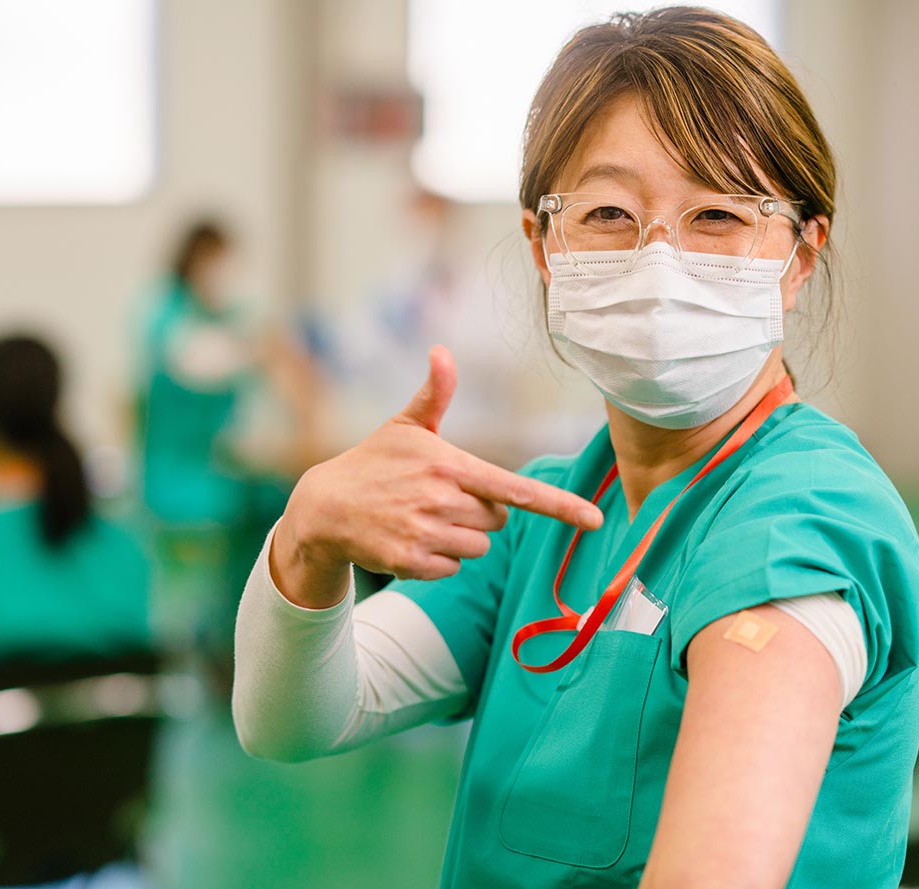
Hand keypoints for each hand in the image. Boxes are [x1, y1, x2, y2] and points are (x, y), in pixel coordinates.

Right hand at [271, 346, 602, 607]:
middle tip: (441, 499)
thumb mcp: (405, 426)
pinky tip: (410, 539)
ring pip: (477, 548)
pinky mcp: (412, 562)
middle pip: (497, 521)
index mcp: (450, 464)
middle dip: (478, 513)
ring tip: (422, 519)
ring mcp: (427, 534)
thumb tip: (442, 350)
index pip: (514, 489)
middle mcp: (442, 500)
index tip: (594, 519)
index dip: (559, 506)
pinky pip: (452, 569)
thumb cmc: (373, 462)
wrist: (324, 508)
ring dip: (459, 539)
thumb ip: (435, 394)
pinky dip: (438, 560)